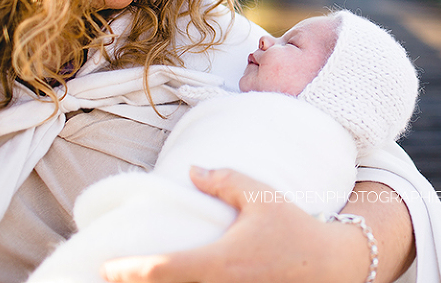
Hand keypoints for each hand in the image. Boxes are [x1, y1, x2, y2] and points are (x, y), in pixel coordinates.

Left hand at [100, 167, 369, 282]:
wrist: (333, 265)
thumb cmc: (296, 229)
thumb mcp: (262, 196)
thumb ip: (225, 179)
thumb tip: (191, 169)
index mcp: (218, 263)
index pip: (160, 270)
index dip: (128, 271)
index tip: (107, 267)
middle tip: (115, 278)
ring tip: (141, 282)